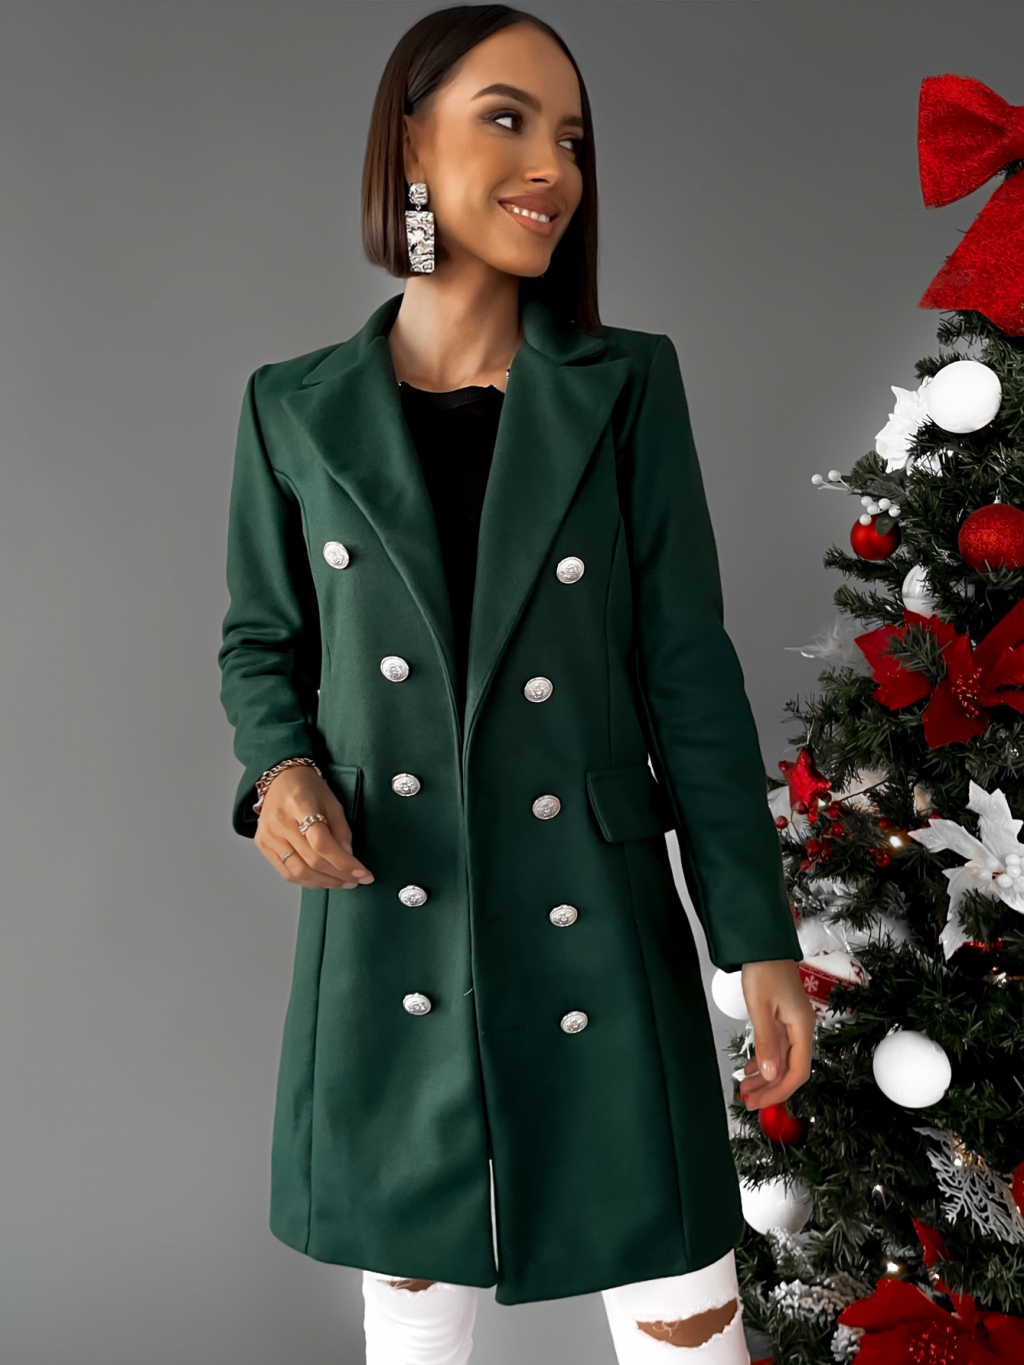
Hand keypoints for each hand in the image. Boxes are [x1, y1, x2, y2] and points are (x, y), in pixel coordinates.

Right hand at [254, 767, 374, 889]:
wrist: (281, 779)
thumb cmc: (308, 788)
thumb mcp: (333, 802)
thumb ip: (342, 831)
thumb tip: (349, 858)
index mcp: (300, 805)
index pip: (322, 843)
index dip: (344, 863)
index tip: (364, 874)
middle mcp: (279, 822)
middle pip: (312, 861)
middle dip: (339, 875)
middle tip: (357, 880)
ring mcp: (268, 836)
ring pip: (298, 872)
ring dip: (325, 883)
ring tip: (343, 882)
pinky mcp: (263, 845)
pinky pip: (286, 873)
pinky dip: (307, 881)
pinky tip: (323, 880)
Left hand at [737, 959, 814, 1110]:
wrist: (763, 943)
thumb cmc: (764, 969)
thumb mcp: (761, 1008)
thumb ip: (766, 1042)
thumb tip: (771, 1075)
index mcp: (802, 1027)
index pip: (797, 1072)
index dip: (779, 1091)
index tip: (760, 1102)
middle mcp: (801, 1028)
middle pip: (790, 1069)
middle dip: (770, 1088)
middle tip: (748, 1101)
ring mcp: (793, 1023)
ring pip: (782, 1059)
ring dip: (765, 1076)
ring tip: (745, 1089)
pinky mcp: (783, 1017)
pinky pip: (777, 1047)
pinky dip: (764, 1060)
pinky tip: (751, 1068)